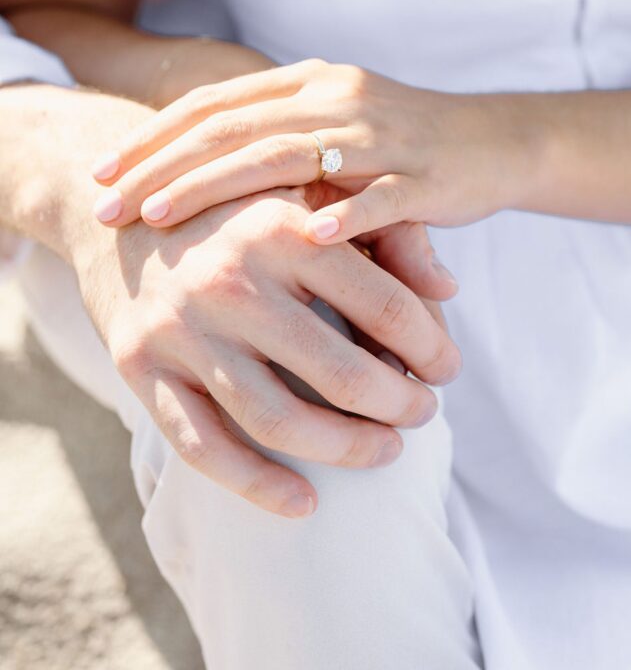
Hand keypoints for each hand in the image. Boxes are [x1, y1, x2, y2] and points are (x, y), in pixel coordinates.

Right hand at [75, 182, 460, 517]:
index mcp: (281, 228)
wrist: (118, 213)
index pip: (385, 305)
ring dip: (347, 450)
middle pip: (342, 374)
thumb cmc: (233, 207)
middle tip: (422, 414)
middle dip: (400, 406)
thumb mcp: (306, 191)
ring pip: (280, 421)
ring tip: (385, 451)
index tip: (447, 369)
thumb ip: (383, 231)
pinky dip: (259, 487)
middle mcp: (230, 279)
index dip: (432, 347)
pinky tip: (304, 502)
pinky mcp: (138, 367)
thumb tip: (448, 290)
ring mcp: (180, 328)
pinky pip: (205, 448)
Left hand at [91, 58, 531, 240]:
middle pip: (233, 128)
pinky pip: (381, 197)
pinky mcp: (426, 176)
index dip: (154, 136)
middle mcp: (337, 98)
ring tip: (162, 217)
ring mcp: (382, 136)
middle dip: (161, 166)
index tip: (102, 173)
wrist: (494, 141)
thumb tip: (190, 167)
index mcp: (309, 83)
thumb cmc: (399, 143)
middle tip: (106, 204)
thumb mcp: (329, 126)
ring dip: (218, 187)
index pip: (215, 103)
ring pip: (287, 156)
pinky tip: (303, 237)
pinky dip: (344, 216)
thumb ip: (272, 137)